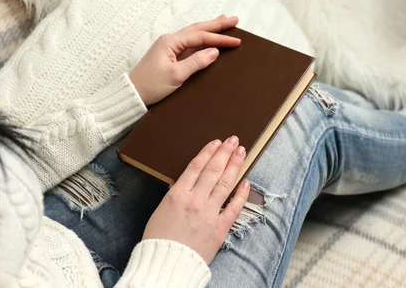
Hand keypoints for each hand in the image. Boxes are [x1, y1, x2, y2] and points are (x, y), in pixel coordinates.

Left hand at [129, 15, 240, 104]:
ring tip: (223, 22)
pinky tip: (208, 38)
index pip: (201, 37)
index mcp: (171, 42)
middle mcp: (170, 40)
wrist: (132, 94)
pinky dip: (201, 39)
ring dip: (209, 28)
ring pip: (194, 34)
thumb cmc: (150, 85)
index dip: (220, 39)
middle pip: (198, 29)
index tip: (236, 41)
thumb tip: (214, 52)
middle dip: (217, 24)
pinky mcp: (170, 55)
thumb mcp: (176, 75)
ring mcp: (169, 47)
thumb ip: (196, 62)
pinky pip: (190, 43)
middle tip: (234, 20)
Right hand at [142, 136, 249, 264]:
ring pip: (225, 183)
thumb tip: (179, 181)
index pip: (196, 166)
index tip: (217, 142)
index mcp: (178, 194)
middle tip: (234, 140)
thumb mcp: (160, 211)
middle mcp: (195, 200)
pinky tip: (246, 181)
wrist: (167, 264)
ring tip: (241, 152)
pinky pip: (234, 206)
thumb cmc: (159, 240)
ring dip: (235, 165)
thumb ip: (172, 195)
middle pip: (214, 170)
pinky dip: (242, 193)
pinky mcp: (220, 227)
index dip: (208, 152)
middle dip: (225, 152)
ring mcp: (210, 212)